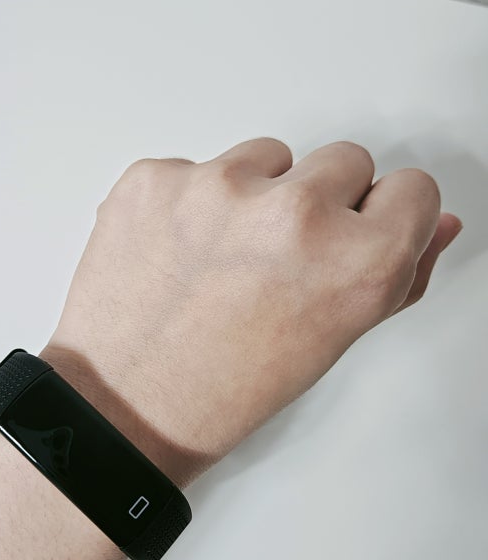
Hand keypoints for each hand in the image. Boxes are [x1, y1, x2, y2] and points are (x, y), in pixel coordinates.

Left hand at [40, 139, 460, 486]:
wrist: (123, 405)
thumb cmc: (224, 391)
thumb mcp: (331, 342)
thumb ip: (397, 275)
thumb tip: (436, 226)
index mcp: (357, 263)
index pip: (414, 189)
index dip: (383, 217)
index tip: (357, 232)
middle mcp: (295, 215)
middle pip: (345, 160)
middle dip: (321, 204)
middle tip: (278, 258)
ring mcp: (218, 188)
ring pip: (268, 155)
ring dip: (254, 195)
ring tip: (223, 259)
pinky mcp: (156, 178)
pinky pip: (197, 167)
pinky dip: (190, 201)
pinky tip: (178, 253)